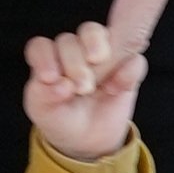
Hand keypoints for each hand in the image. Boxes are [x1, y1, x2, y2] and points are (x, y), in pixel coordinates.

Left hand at [22, 23, 144, 160]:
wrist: (86, 139)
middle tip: (80, 89)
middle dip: (74, 64)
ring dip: (95, 51)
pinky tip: (115, 90)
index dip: (44, 58)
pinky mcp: (126, 67)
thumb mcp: (45, 111)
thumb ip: (44, 95)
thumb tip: (61, 84)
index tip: (50, 78)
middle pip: (69, 40)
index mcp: (47, 59)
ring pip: (96, 33)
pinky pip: (133, 59)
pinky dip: (127, 72)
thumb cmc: (60, 118)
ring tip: (96, 82)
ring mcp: (99, 55)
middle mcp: (71, 51)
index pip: (40, 46)